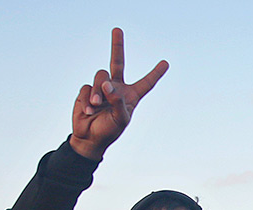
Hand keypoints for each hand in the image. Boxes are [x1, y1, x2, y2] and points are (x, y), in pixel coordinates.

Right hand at [69, 28, 168, 161]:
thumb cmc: (109, 131)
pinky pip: (87, 87)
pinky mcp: (87, 90)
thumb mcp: (120, 120)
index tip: (166, 63)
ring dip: (98, 92)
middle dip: (117, 45)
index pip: (146, 83)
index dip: (155, 73)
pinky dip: (88, 100)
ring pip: (100, 76)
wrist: (89, 137)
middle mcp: (117, 88)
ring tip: (97, 106)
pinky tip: (89, 111)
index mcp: (131, 96)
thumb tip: (108, 85)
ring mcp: (101, 88)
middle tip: (117, 29)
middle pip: (117, 62)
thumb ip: (118, 102)